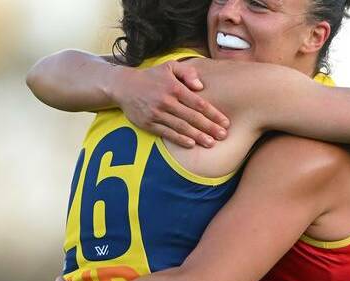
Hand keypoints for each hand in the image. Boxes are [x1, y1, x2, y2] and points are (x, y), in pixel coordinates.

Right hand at [113, 61, 229, 147]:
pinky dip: (179, 139)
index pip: (198, 103)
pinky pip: (167, 133)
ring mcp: (157, 113)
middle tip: (223, 136)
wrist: (123, 86)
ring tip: (211, 143)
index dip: (213, 114)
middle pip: (192, 117)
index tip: (225, 122)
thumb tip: (201, 86)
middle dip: (209, 127)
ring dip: (197, 136)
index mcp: (174, 87)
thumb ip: (187, 72)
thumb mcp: (169, 67)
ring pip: (181, 127)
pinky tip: (191, 144)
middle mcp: (166, 101)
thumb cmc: (151, 76)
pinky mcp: (148, 124)